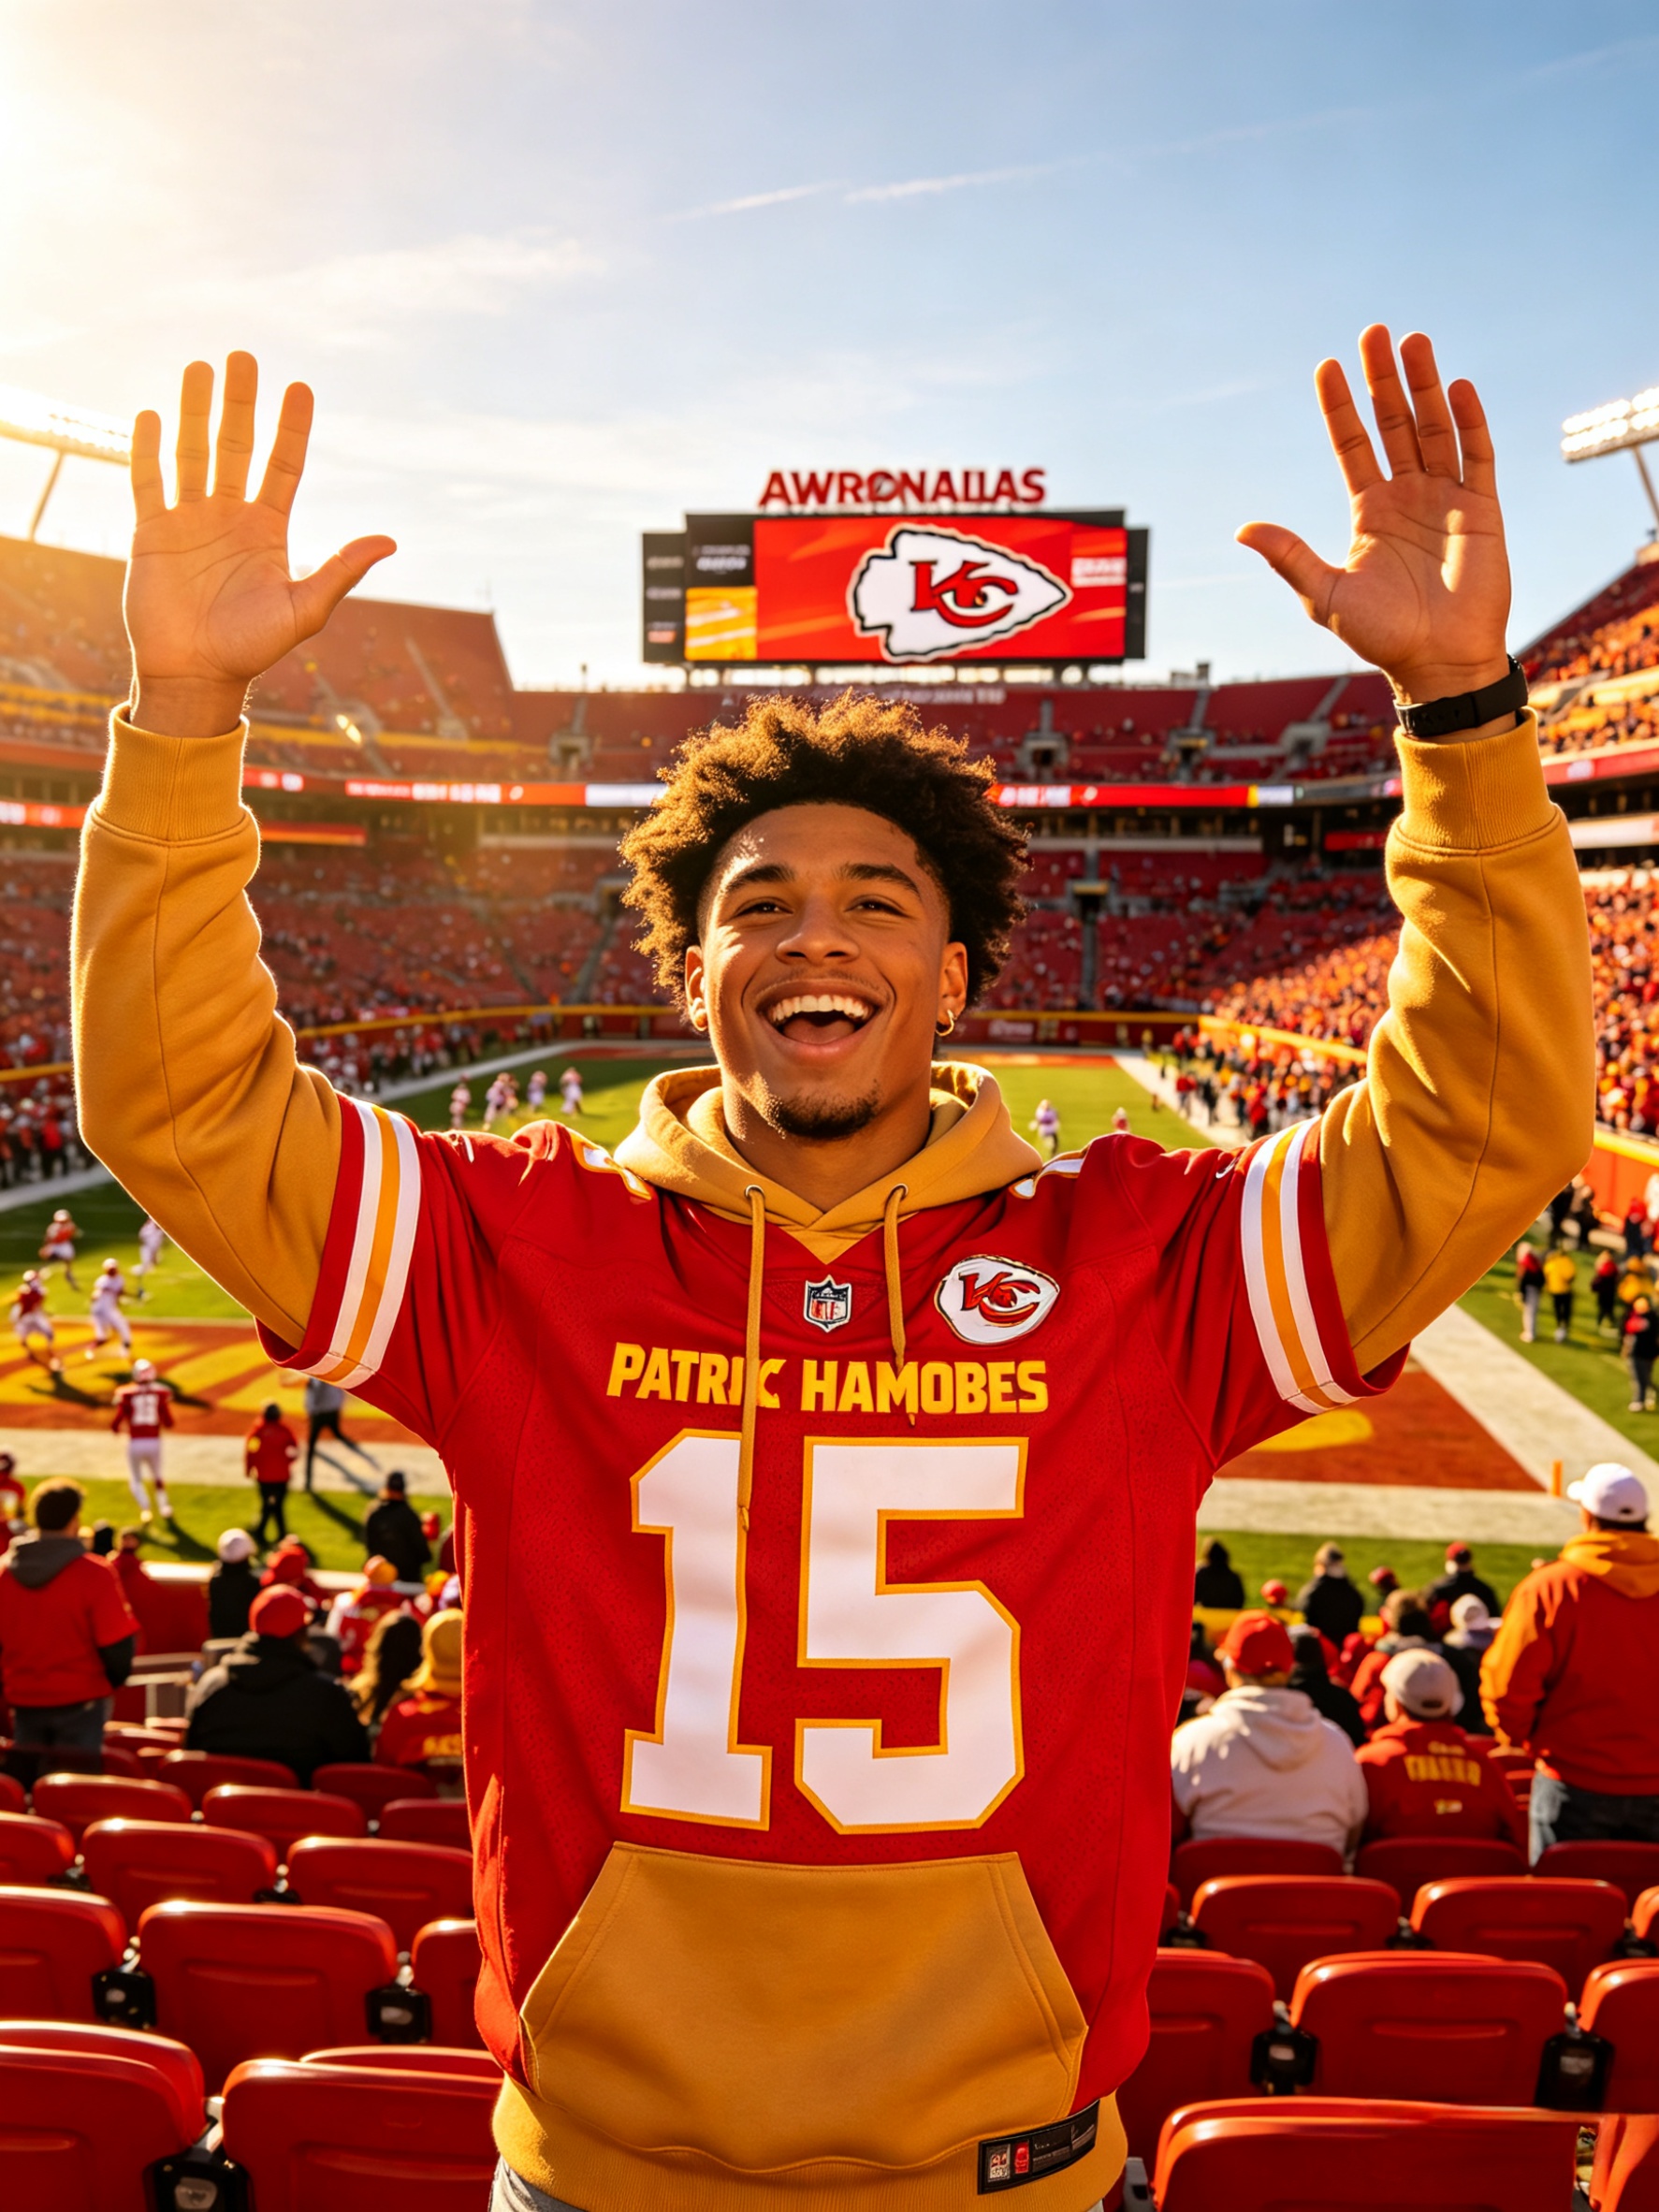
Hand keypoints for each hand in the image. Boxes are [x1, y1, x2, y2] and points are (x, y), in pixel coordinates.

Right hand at [125, 353, 395, 736]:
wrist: (196, 675)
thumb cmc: (252, 649)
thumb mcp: (304, 610)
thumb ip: (340, 571)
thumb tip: (389, 541)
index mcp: (268, 530)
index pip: (283, 465)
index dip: (292, 428)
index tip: (300, 387)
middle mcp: (230, 516)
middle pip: (236, 446)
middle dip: (240, 403)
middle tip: (243, 357)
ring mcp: (190, 520)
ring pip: (192, 454)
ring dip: (194, 411)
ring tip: (199, 368)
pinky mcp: (152, 532)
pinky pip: (148, 482)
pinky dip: (148, 450)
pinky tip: (152, 416)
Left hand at [1237, 326, 1509, 708]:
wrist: (1436, 662)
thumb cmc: (1381, 635)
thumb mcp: (1325, 594)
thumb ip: (1289, 556)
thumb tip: (1242, 528)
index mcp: (1369, 511)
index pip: (1351, 445)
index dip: (1339, 407)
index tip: (1326, 367)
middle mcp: (1407, 495)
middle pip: (1393, 423)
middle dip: (1383, 379)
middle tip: (1373, 332)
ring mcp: (1445, 498)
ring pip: (1434, 428)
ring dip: (1424, 386)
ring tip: (1413, 342)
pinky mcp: (1482, 509)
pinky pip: (1477, 455)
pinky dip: (1469, 422)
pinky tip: (1457, 387)